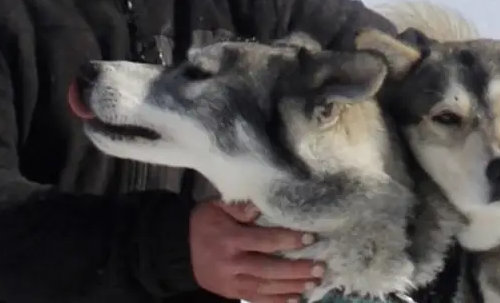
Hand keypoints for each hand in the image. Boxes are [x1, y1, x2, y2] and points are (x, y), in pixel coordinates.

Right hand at [189, 199, 324, 302]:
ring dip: (292, 286)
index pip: (264, 241)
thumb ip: (240, 206)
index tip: (311, 238)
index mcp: (229, 239)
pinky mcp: (231, 293)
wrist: (179, 251)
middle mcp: (231, 263)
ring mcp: (231, 282)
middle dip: (296, 269)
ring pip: (265, 287)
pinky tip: (297, 298)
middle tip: (320, 267)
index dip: (288, 240)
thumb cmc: (204, 224)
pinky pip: (256, 299)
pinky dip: (277, 301)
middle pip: (268, 269)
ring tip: (314, 282)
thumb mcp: (216, 206)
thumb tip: (262, 205)